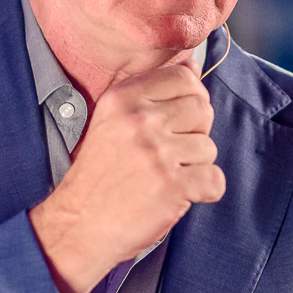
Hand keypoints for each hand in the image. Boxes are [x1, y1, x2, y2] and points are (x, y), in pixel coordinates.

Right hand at [28, 62, 223, 292]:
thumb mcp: (112, 122)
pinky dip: (204, 191)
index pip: (184, 77)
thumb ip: (151, 93)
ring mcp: (157, 153)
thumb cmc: (98, 176)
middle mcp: (140, 120)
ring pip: (209, 147)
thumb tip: (192, 67)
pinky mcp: (172, 185)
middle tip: (170, 154)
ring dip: (195, 166)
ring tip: (165, 177)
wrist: (78, 225)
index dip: (191, 99)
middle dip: (195, 132)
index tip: (178, 120)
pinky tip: (179, 195)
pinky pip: (214, 180)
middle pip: (202, 109)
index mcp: (123, 98)